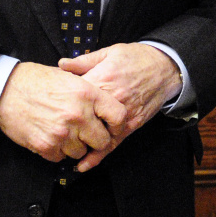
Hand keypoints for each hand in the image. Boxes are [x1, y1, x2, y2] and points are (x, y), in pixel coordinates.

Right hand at [0, 61, 126, 162]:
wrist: (5, 91)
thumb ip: (90, 91)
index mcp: (87, 94)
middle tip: (87, 133)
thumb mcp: (69, 77)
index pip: (118, 116)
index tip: (112, 126)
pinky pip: (61, 158)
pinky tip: (51, 136)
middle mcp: (78, 114)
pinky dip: (57, 151)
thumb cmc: (36, 81)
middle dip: (96, 139)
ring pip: (81, 152)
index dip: (117, 124)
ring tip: (64, 131)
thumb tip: (106, 105)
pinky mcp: (46, 146)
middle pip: (102, 141)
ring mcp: (62, 132)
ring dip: (75, 146)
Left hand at [58, 43, 182, 170]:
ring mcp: (123, 113)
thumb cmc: (136, 57)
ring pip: (97, 134)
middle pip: (83, 117)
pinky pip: (113, 143)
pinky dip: (98, 156)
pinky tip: (84, 164)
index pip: (74, 94)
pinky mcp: (132, 124)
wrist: (165, 67)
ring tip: (62, 153)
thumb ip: (84, 61)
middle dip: (67, 125)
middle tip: (51, 131)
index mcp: (103, 77)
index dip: (60, 101)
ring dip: (80, 145)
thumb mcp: (109, 52)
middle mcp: (112, 98)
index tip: (50, 106)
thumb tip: (61, 64)